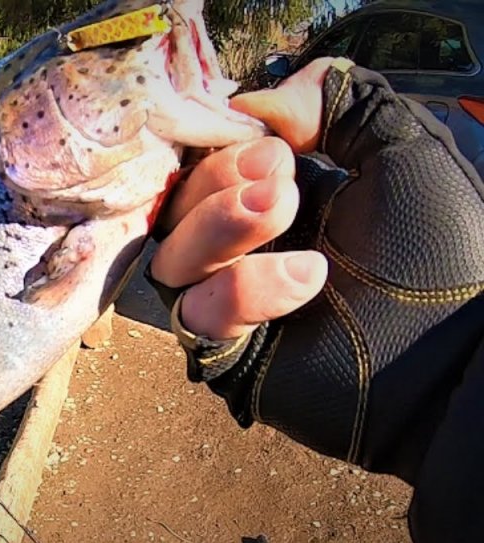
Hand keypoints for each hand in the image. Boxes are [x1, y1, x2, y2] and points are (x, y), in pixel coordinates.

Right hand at [145, 53, 483, 488]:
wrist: (459, 351)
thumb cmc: (441, 251)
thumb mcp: (400, 149)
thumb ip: (337, 101)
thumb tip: (255, 103)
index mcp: (276, 202)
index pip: (206, 167)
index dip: (223, 150)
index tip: (276, 147)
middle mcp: (244, 251)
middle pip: (176, 209)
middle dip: (218, 183)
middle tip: (280, 180)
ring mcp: (231, 305)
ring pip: (172, 260)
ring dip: (219, 226)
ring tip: (282, 213)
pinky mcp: (229, 356)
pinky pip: (200, 316)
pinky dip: (244, 288)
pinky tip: (307, 279)